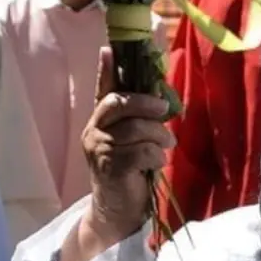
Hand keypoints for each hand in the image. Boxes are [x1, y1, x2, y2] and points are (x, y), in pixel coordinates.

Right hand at [82, 47, 175, 242]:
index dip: (106, 69)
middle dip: (146, 103)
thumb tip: (159, 94)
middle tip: (164, 110)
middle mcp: (94, 131)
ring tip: (166, 143)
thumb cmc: (130, 171)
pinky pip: (141, 152)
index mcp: (99, 121)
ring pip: (136, 129)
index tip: (110, 48)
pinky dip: (156, 155)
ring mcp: (99, 150)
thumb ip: (138, 118)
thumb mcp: (133, 140)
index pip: (102, 90)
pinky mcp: (110, 168)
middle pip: (120, 103)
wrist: (117, 212)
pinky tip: (155, 163)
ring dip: (158, 135)